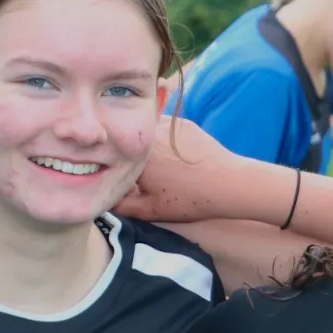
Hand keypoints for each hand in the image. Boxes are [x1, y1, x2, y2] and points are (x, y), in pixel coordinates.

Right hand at [117, 117, 276, 224]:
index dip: (114, 171)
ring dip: (146, 146)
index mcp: (136, 155)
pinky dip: (162, 139)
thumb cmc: (190, 199)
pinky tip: (173, 157)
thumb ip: (122, 206)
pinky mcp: (181, 122)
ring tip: (158, 166)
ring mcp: (166, 124)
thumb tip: (105, 198)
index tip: (122, 181)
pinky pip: (163, 128)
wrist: (228, 183)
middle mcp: (147, 134)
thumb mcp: (151, 210)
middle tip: (141, 175)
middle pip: (128, 143)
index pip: (113, 159)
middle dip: (129, 156)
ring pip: (145, 134)